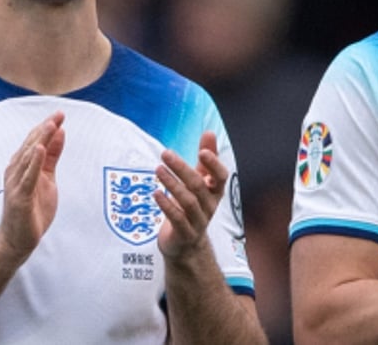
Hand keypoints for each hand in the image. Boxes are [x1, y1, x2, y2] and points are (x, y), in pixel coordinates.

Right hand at [0, 112, 65, 262]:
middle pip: (32, 145)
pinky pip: (28, 177)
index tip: (59, 114)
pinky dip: (34, 162)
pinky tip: (40, 150)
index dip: (47, 128)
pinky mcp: (20, 197)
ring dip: (40, 140)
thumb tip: (60, 134)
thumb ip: (52, 158)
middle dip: (45, 129)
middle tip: (58, 115)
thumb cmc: (31, 208)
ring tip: (51, 126)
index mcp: (22, 166)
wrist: (18, 238)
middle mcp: (16, 170)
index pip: (35, 142)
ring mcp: (16, 183)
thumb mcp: (47, 179)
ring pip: (29, 157)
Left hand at [155, 131, 227, 259]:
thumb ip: (205, 159)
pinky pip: (177, 218)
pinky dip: (167, 205)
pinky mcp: (184, 233)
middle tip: (165, 154)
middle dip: (182, 169)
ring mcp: (198, 221)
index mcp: (214, 192)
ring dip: (172, 184)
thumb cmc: (193, 206)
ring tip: (158, 169)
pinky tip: (155, 193)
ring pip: (188, 201)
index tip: (202, 152)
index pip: (221, 177)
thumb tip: (210, 133)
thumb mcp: (200, 181)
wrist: (186, 244)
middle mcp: (209, 206)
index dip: (214, 165)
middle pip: (199, 186)